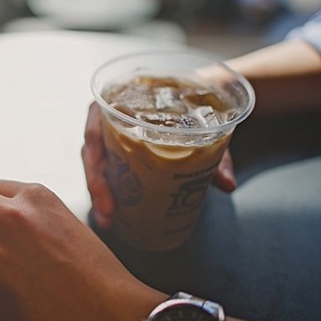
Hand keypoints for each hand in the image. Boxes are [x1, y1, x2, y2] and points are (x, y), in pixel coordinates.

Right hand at [81, 101, 236, 228]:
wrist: (196, 103)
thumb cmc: (191, 108)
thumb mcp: (205, 126)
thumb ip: (217, 153)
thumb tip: (228, 184)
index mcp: (122, 100)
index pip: (96, 121)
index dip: (94, 145)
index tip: (99, 167)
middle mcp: (110, 120)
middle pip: (92, 151)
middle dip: (97, 183)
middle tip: (108, 210)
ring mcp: (110, 141)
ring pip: (96, 167)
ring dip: (98, 195)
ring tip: (108, 220)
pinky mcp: (115, 158)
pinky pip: (104, 176)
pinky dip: (105, 197)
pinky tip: (111, 217)